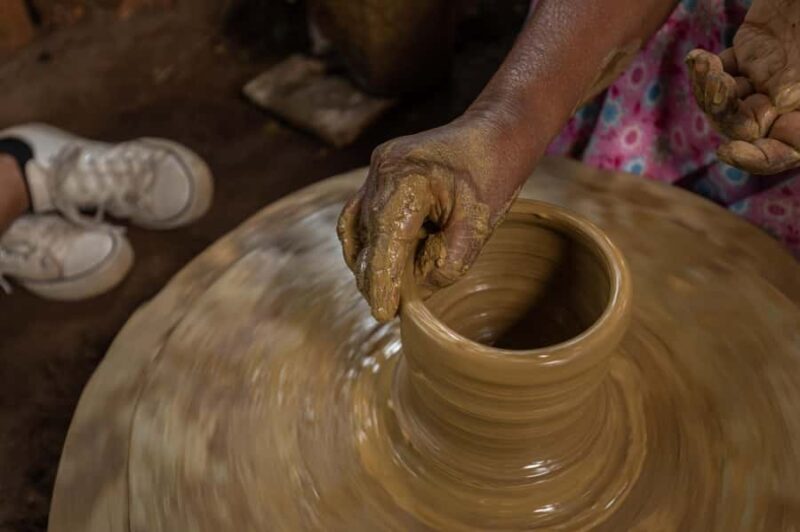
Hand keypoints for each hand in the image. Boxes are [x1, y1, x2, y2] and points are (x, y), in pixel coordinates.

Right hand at [337, 116, 521, 321]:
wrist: (493, 132)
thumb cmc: (492, 174)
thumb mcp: (478, 226)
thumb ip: (448, 263)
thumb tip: (417, 293)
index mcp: (408, 179)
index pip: (386, 241)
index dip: (382, 281)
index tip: (383, 313)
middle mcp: (383, 170)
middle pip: (368, 237)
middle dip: (374, 276)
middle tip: (388, 308)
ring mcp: (376, 169)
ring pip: (358, 228)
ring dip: (369, 260)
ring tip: (387, 288)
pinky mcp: (378, 173)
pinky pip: (362, 214)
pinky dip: (370, 241)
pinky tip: (383, 261)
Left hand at [686, 0, 799, 173]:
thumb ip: (799, 79)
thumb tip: (781, 100)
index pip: (783, 152)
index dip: (756, 159)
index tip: (726, 152)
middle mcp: (787, 103)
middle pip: (742, 128)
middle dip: (723, 110)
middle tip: (718, 83)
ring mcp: (765, 81)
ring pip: (723, 103)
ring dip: (708, 88)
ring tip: (706, 64)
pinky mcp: (748, 57)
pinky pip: (719, 74)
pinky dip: (704, 69)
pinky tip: (698, 57)